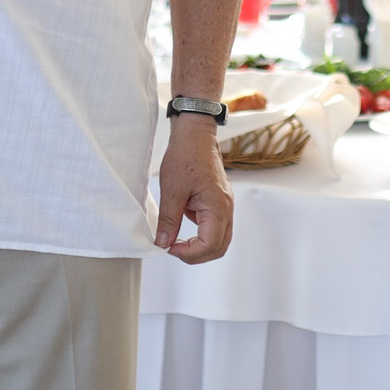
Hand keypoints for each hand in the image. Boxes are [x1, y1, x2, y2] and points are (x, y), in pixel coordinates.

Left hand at [155, 118, 232, 263]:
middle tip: (173, 248)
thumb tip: (163, 243)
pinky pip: (215, 227)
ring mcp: (225, 205)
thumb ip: (168, 220)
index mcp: (217, 207)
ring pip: (219, 239)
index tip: (169, 247)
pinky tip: (181, 222)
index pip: (210, 245)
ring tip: (176, 239)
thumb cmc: (186, 156)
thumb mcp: (172, 190)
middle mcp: (226, 209)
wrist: (195, 135)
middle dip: (196, 254)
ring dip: (199, 245)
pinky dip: (200, 233)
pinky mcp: (219, 202)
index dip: (189, 253)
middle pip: (219, 247)